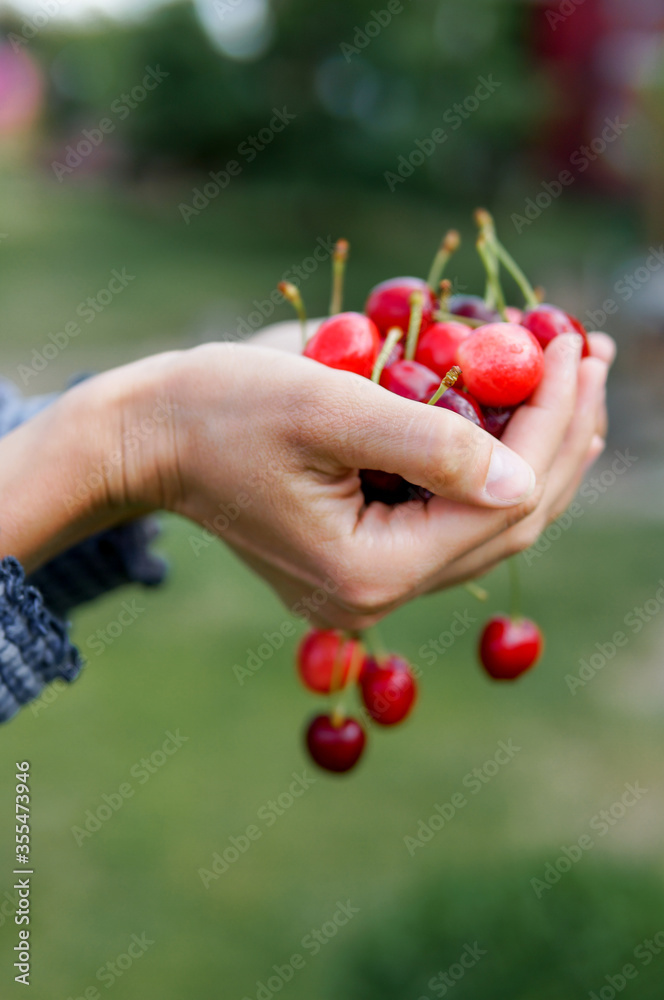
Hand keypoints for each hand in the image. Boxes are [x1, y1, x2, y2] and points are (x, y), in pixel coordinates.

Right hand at [117, 331, 607, 628]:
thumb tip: (524, 475)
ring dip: (535, 450)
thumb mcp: (326, 406)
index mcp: (370, 570)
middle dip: (559, 435)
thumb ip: (429, 443)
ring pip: (485, 524)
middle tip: (589, 356)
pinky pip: (448, 517)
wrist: (150, 437)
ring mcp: (369, 585)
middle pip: (507, 523)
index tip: (576, 345)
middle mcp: (377, 596)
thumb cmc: (221, 408)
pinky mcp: (361, 560)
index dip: (552, 420)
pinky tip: (514, 417)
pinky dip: (489, 465)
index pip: (500, 500)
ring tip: (571, 381)